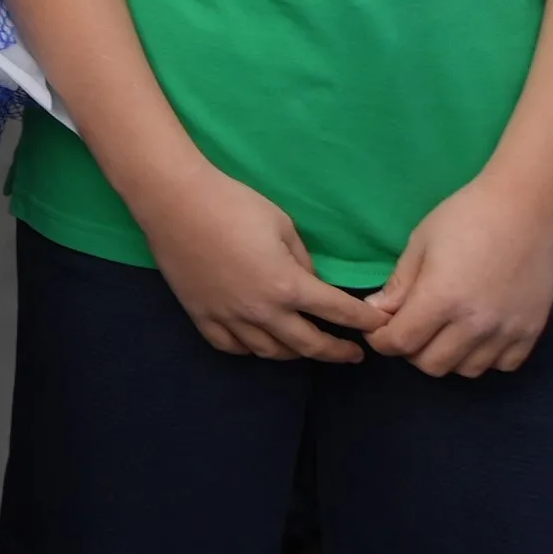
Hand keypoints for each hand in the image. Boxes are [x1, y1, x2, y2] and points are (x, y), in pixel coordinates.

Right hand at [132, 161, 374, 362]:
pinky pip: (233, 347)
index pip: (338, 312)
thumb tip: (312, 284)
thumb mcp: (282, 224)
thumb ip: (303, 261)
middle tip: (353, 354)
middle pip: (309, 345)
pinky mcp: (202, 315)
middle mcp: (262, 311)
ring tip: (305, 346)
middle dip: (338, 352)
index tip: (379, 327)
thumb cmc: (232, 202)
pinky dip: (251, 349)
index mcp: (287, 285)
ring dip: (296, 352)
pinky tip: (259, 341)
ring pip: (272, 353)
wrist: (173, 199)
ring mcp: (229, 318)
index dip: (363, 321)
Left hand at [362, 173, 552, 376]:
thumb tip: (377, 311)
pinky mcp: (532, 332)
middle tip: (410, 327)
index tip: (378, 330)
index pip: (401, 342)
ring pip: (466, 370)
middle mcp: (475, 324)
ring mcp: (507, 332)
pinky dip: (484, 357)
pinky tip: (477, 334)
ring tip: (444, 330)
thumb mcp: (421, 242)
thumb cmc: (466, 216)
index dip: (382, 340)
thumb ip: (400, 284)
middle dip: (411, 350)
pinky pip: (502, 366)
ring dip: (448, 356)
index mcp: (441, 298)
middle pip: (432, 364)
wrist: (528, 208)